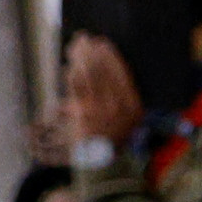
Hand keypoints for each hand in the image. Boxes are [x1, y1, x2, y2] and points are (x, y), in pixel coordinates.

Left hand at [56, 32, 141, 155]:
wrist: (101, 162)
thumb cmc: (112, 138)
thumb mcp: (128, 118)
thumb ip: (121, 96)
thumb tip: (103, 67)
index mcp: (133, 104)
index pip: (121, 71)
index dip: (110, 54)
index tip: (102, 42)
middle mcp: (119, 104)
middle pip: (103, 70)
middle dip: (91, 51)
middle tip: (83, 38)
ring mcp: (100, 108)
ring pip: (88, 75)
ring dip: (79, 58)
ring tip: (74, 47)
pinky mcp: (83, 112)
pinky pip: (76, 87)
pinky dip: (71, 75)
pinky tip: (68, 67)